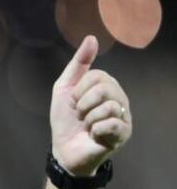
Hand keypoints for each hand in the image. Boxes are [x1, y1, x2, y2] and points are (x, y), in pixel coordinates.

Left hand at [50, 36, 131, 176]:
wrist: (63, 150)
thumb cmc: (65, 120)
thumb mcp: (64, 89)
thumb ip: (79, 64)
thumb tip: (92, 38)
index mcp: (107, 87)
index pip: (97, 76)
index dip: (79, 91)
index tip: (73, 103)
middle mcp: (119, 99)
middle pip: (104, 88)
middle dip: (83, 103)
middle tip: (80, 115)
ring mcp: (123, 117)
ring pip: (108, 106)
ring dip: (88, 118)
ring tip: (86, 126)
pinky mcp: (123, 134)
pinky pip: (111, 124)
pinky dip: (95, 129)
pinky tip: (94, 135)